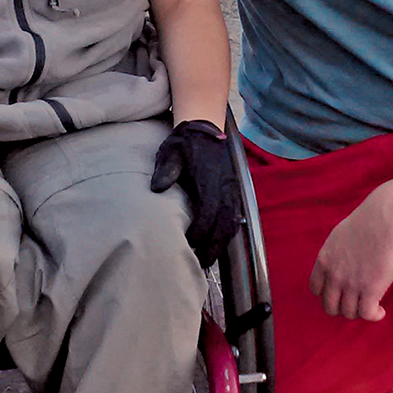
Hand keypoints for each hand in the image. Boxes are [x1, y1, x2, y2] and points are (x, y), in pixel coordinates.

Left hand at [151, 119, 241, 267]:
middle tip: (200, 265)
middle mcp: (225, 188)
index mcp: (210, 181)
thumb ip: (166, 170)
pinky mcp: (234, 190)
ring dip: (221, 243)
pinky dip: (228, 232)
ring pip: (231, 223)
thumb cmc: (185, 142)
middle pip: (223, 225)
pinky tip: (219, 242)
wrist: (204, 127)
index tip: (188, 246)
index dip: (199, 234)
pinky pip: (234, 216)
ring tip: (209, 259)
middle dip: (213, 247)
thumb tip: (158, 188)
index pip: (208, 215)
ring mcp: (232, 189)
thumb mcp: (171, 152)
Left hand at [310, 150, 392, 321]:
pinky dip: (373, 316)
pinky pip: (366, 314)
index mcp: (324, 260)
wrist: (385, 218)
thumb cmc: (367, 222)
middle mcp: (334, 275)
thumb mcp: (339, 236)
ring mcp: (351, 284)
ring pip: (348, 313)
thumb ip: (335, 254)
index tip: (339, 293)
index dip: (327, 294)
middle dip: (342, 308)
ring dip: (359, 312)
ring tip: (370, 306)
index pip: (315, 289)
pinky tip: (380, 311)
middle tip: (356, 303)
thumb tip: (340, 263)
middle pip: (329, 306)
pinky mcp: (370, 290)